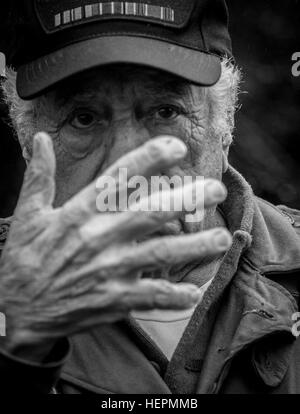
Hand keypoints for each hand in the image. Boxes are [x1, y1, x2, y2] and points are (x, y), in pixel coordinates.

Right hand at [0, 133, 230, 360]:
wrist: (17, 312)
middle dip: (187, 199)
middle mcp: (99, 238)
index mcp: (79, 213)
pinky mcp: (113, 300)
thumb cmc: (24, 260)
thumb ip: (39, 176)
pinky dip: (175, 295)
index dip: (149, 159)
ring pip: (160, 255)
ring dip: (194, 247)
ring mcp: (109, 271)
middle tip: (216, 189)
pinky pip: (151, 297)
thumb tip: (39, 139)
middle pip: (151, 214)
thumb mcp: (28, 215)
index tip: (175, 146)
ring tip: (223, 239)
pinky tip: (196, 291)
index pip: (118, 178)